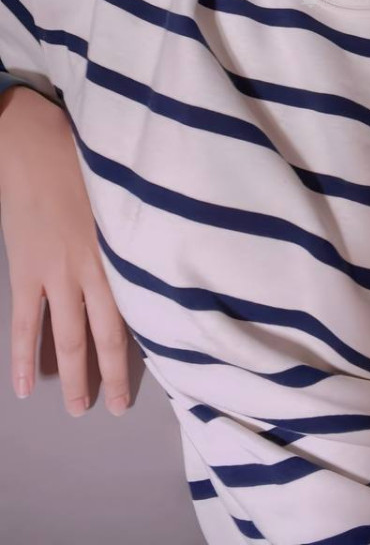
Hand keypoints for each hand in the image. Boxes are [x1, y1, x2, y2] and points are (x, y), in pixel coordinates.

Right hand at [0, 86, 130, 416]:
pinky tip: (26, 386)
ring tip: (80, 409)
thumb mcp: (125, 192)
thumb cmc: (84, 156)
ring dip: (75, 375)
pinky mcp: (26, 270)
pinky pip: (25, 323)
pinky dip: (24, 356)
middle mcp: (93, 267)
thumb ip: (138, 225)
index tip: (164, 365)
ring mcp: (56, 273)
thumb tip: (162, 246)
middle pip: (108, 333)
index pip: (140, 305)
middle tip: (118, 407)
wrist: (32, 140)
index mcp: (122, 248)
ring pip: (68, 337)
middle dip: (114, 373)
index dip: (148, 340)